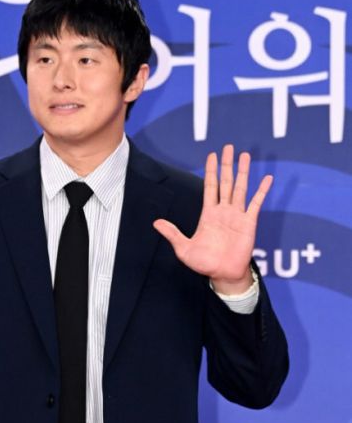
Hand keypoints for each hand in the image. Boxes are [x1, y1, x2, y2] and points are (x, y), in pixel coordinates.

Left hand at [153, 144, 271, 293]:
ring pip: (241, 188)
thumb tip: (155, 222)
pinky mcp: (249, 223)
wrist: (223, 275)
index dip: (211, 171)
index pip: (210, 187)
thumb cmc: (204, 264)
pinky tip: (267, 178)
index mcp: (208, 214)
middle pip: (226, 182)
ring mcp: (237, 215)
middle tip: (228, 147)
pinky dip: (261, 191)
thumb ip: (172, 234)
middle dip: (227, 165)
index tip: (212, 155)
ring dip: (243, 172)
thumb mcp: (184, 248)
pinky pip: (256, 204)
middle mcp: (223, 211)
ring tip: (245, 155)